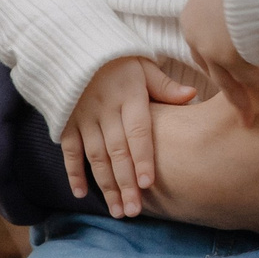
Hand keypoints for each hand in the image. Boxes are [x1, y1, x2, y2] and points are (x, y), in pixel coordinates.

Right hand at [63, 57, 195, 217]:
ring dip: (105, 185)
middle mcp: (105, 109)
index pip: (137, 132)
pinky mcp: (66, 122)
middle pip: (117, 151)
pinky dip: (73, 172)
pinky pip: (69, 150)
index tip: (147, 184)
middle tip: (134, 212)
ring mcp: (83, 117)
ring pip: (95, 157)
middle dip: (125, 184)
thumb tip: (192, 96)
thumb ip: (165, 86)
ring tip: (117, 210)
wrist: (75, 45)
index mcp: (129, 96)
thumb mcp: (144, 65)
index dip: (141, 158)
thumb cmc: (119, 59)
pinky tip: (82, 194)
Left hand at [181, 0, 258, 124]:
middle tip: (241, 107)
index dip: (218, 64)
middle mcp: (194, 33)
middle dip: (228, 88)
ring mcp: (209, 46)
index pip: (202, 48)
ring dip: (244, 98)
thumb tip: (247, 4)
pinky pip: (248, 77)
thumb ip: (234, 2)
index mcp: (192, 14)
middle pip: (211, 68)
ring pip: (227, 80)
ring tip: (254, 115)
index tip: (232, 76)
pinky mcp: (228, 55)